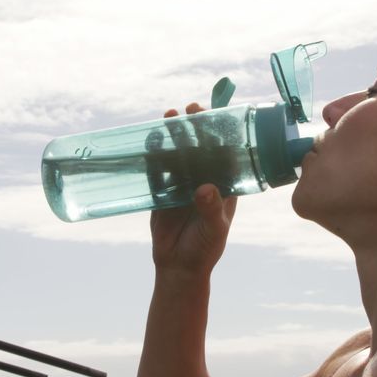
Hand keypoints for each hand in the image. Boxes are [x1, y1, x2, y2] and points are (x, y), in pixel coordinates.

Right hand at [150, 103, 237, 274]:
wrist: (178, 268)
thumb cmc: (205, 249)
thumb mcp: (214, 230)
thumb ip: (212, 209)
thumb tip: (206, 188)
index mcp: (225, 185)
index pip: (226, 153)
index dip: (222, 133)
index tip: (217, 115)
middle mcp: (204, 179)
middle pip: (201, 147)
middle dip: (196, 127)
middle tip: (191, 109)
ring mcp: (182, 184)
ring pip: (179, 154)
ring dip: (174, 136)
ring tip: (169, 116)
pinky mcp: (162, 192)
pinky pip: (157, 170)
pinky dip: (154, 155)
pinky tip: (151, 141)